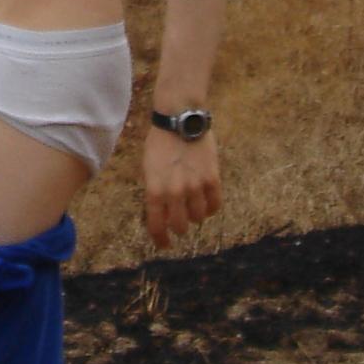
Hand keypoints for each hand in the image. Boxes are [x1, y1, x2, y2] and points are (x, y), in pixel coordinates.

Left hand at [142, 124, 220, 250]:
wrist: (181, 118)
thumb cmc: (160, 142)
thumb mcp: (148, 167)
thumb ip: (154, 190)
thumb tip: (160, 212)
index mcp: (155, 189)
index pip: (157, 225)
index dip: (161, 239)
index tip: (164, 245)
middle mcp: (175, 192)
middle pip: (180, 226)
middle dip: (179, 227)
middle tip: (180, 223)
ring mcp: (195, 186)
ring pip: (198, 217)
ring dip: (195, 216)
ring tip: (193, 207)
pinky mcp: (212, 178)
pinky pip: (215, 205)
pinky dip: (210, 208)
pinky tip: (206, 203)